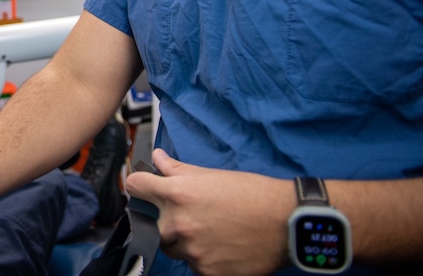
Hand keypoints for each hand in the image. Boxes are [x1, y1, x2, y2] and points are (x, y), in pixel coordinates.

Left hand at [124, 149, 294, 275]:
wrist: (287, 222)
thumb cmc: (253, 194)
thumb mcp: (211, 175)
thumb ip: (177, 169)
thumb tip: (157, 157)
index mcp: (177, 194)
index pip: (135, 186)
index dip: (139, 185)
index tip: (144, 188)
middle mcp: (179, 223)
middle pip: (151, 224)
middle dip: (164, 219)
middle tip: (190, 216)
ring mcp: (192, 251)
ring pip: (172, 248)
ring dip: (184, 241)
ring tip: (210, 231)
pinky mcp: (207, 272)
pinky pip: (194, 266)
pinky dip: (203, 258)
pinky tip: (221, 247)